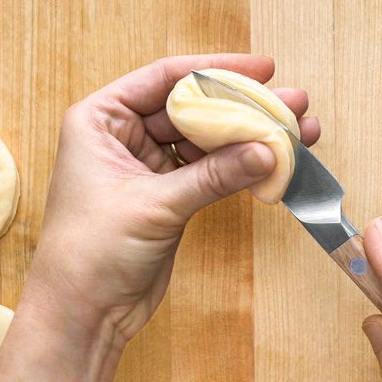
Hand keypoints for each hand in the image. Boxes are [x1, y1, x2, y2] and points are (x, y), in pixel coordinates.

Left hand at [22, 54, 319, 344]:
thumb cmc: (90, 253)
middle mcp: (122, 135)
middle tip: (291, 101)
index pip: (164, 78)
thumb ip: (213, 175)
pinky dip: (242, 166)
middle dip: (244, 105)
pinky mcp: (169, 195)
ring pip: (208, 138)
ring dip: (250, 135)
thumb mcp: (154, 206)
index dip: (215, 70)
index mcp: (101, 119)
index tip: (262, 67)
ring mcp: (147, 165)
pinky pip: (212, 169)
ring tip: (299, 130)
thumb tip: (267, 149)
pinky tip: (277, 162)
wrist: (83, 315)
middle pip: (193, 106)